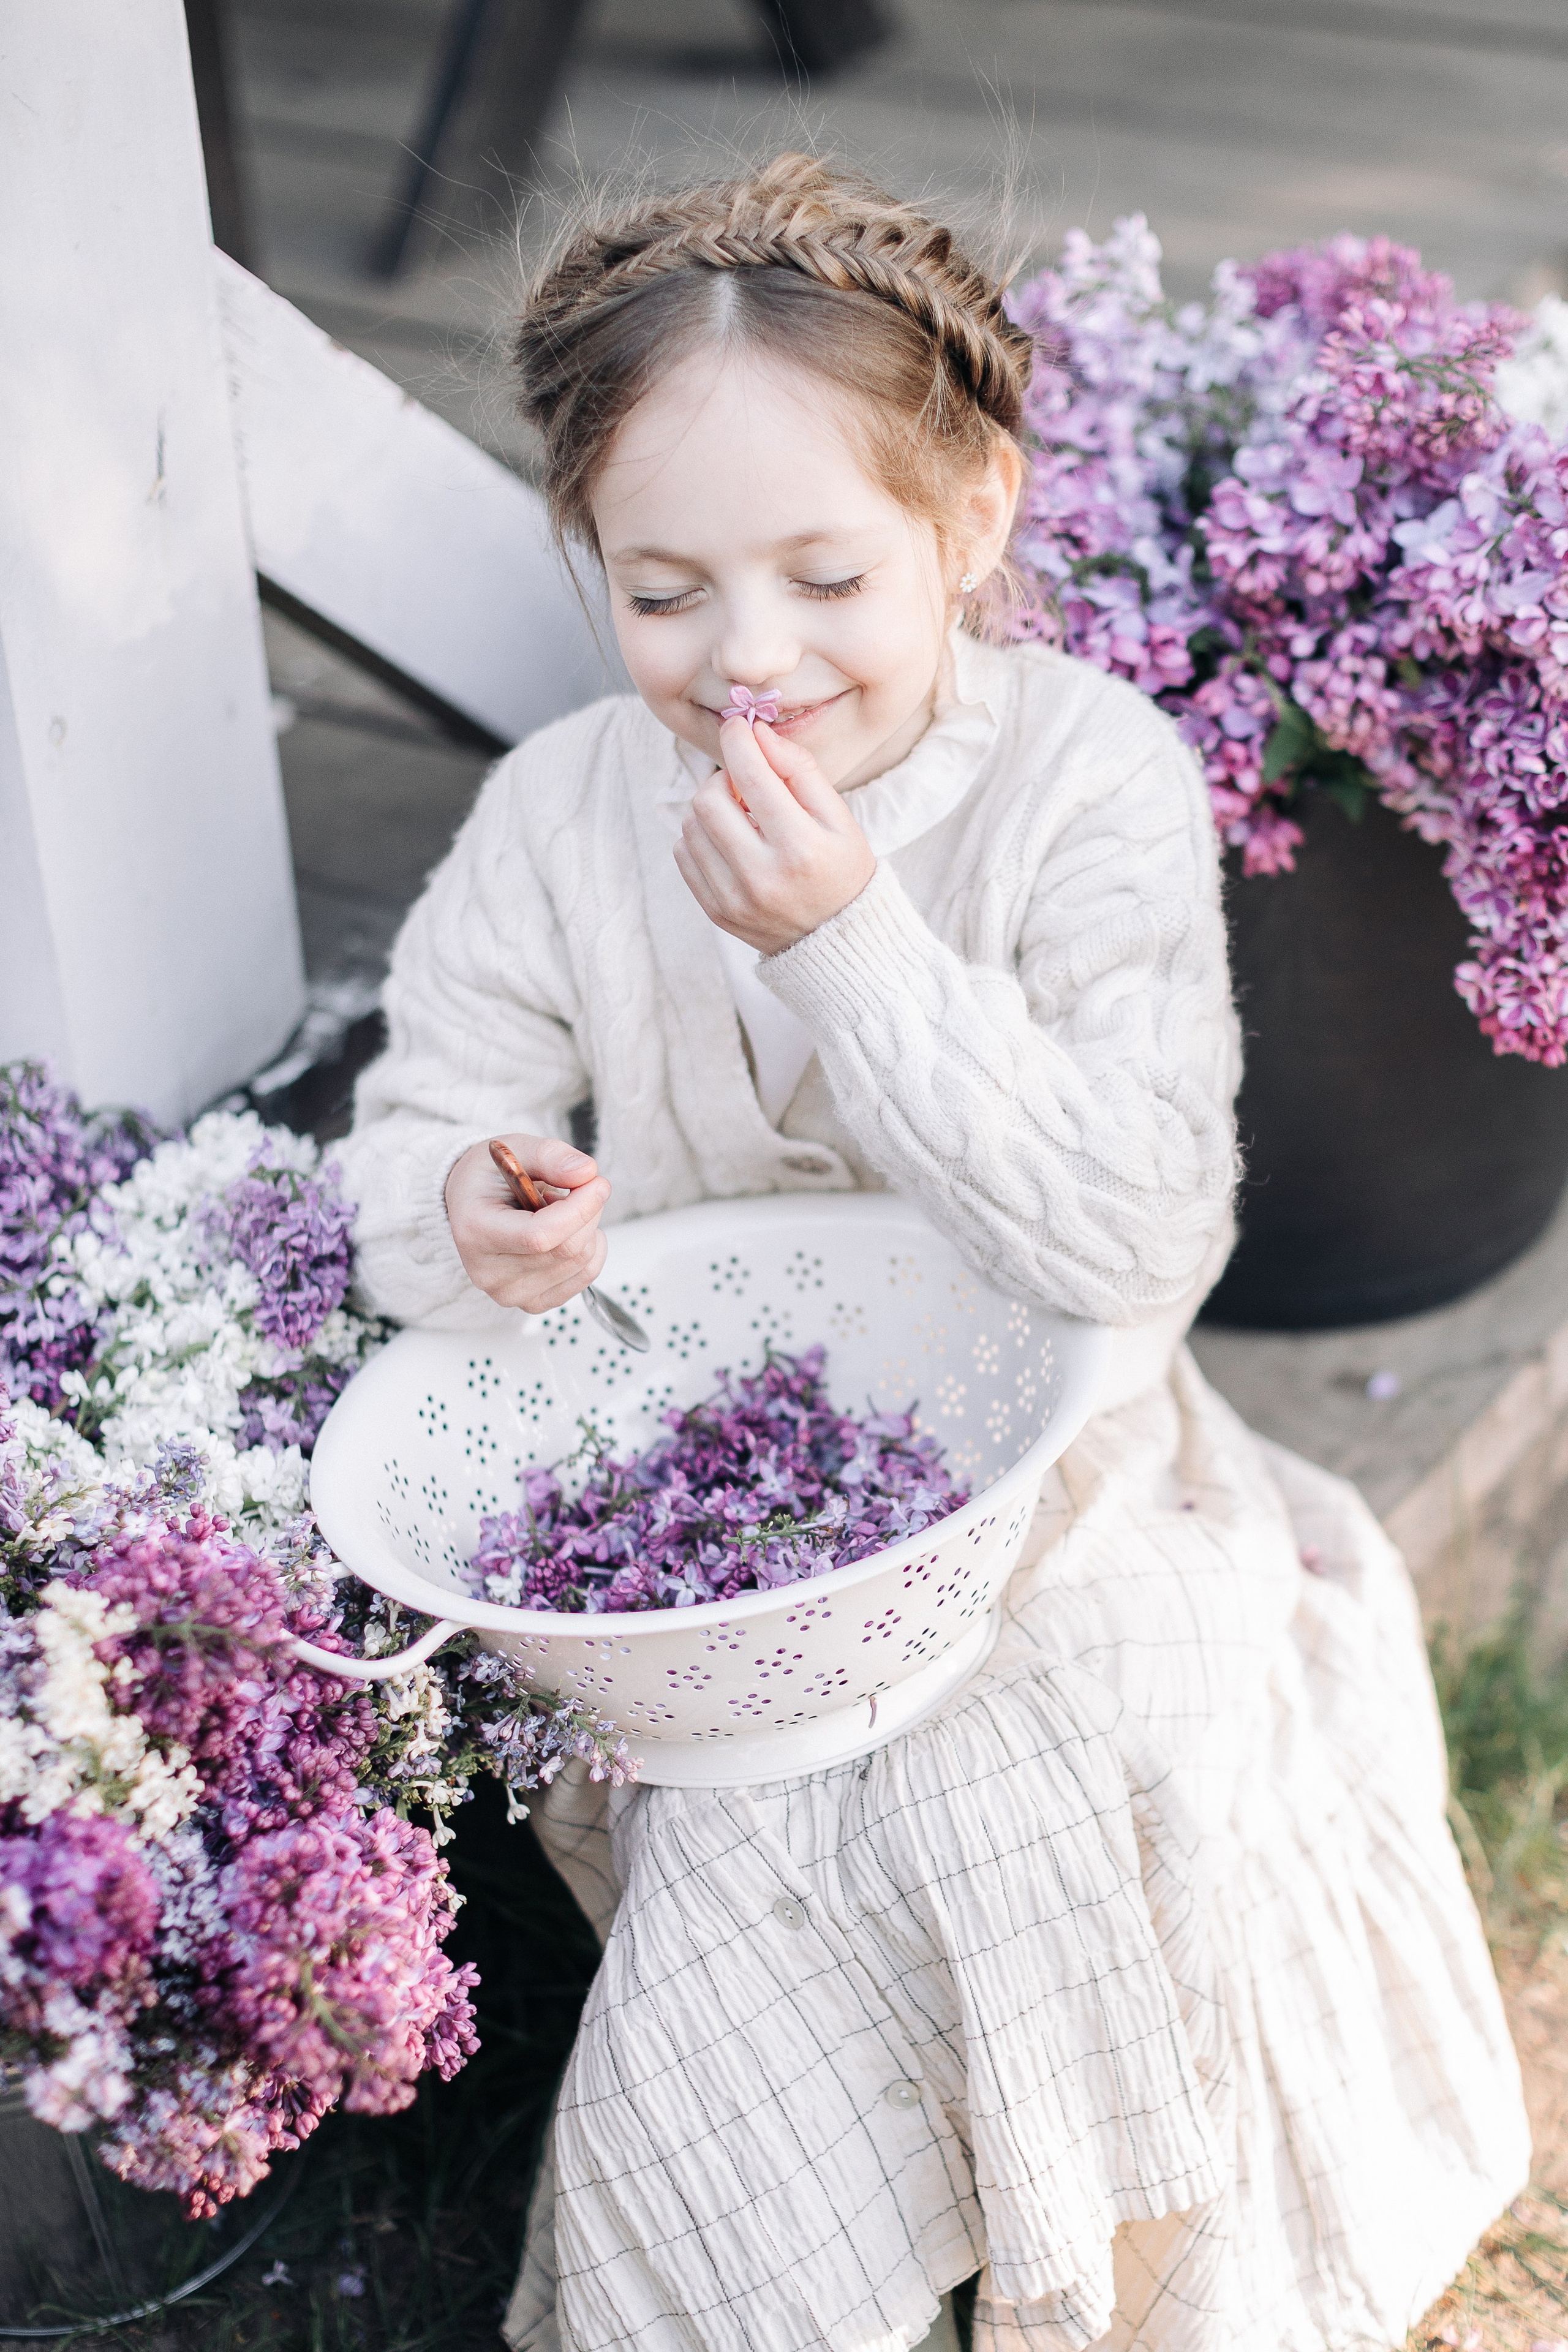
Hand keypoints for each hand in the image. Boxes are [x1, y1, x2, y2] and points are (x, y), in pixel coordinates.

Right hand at [444, 1133, 608, 1312]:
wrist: (472, 1204)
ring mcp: (511, 1293)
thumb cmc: (489, 1177)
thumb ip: (549, 1155)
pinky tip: (569, 1231)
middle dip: (588, 1211)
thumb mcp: (513, 1148)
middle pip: (566, 1250)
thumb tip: (585, 1172)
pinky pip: (584, 1277)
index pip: (539, 1236)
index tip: (597, 1183)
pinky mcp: (532, 1302)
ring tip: (559, 1209)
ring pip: (580, 1263)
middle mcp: (489, 1272)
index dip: (579, 1209)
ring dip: (587, 1227)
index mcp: (475, 1231)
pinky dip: (591, 1248)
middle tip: (580, 1185)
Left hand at [674, 716, 876, 955]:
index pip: (752, 777)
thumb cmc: (842, 870)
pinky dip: (699, 836)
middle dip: (722, 778)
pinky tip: (728, 840)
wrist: (837, 940)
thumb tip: (758, 733)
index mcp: (800, 849)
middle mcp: (762, 877)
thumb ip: (801, 770)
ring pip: (690, 825)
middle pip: (708, 800)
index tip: (738, 727)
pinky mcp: (715, 911)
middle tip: (744, 783)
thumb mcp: (839, 817)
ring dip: (709, 807)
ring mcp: (734, 899)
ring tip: (740, 814)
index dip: (739, 741)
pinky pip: (684, 854)